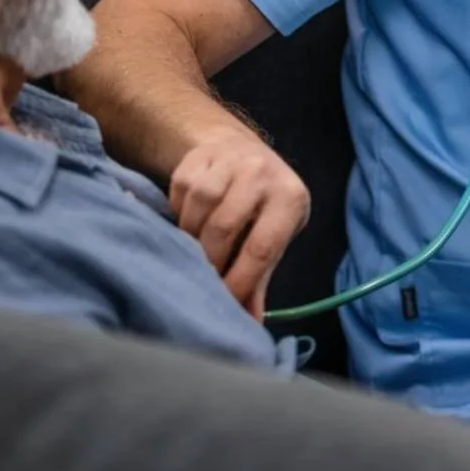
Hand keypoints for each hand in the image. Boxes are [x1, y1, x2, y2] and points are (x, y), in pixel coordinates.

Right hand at [169, 131, 309, 318]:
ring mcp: (229, 160)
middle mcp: (262, 173)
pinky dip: (179, 211)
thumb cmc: (263, 204)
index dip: (240, 280)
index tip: (225, 301)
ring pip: (199, 205)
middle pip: (224, 227)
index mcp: (289, 197)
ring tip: (194, 248)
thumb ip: (261, 275)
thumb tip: (251, 321)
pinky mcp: (199, 156)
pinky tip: (188, 219)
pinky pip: (181, 190)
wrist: (241, 148)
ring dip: (191, 235)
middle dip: (210, 260)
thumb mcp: (274, 233)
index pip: (262, 247)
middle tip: (204, 277)